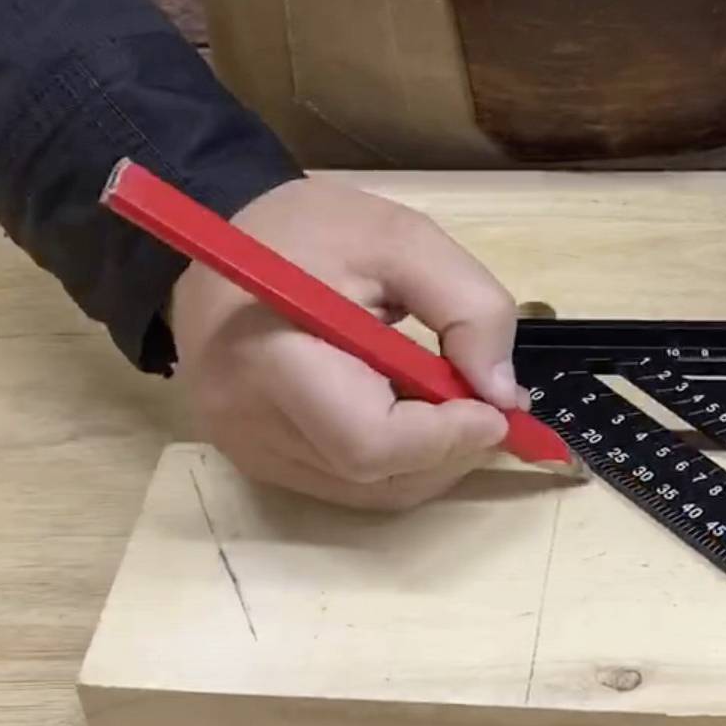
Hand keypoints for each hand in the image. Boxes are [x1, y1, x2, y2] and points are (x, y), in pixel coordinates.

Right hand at [168, 177, 525, 509]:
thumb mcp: (401, 238)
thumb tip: (503, 394)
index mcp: (272, 360)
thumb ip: (466, 306)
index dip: (445, 437)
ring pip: (368, 493)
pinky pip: (345, 484)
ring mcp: (250, 451)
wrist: (223, 242)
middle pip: (375, 478)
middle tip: (492, 408)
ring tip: (458, 406)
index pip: (368, 442)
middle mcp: (249, 425)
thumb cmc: (307, 233)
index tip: (498, 407)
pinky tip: (415, 415)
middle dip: (450, 450)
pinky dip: (398, 462)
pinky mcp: (258, 461)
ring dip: (431, 460)